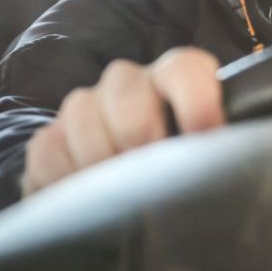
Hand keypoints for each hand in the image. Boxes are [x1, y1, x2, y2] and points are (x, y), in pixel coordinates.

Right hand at [21, 47, 223, 194]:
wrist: (131, 201)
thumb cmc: (180, 179)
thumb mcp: (205, 166)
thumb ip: (214, 160)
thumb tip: (223, 175)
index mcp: (177, 82)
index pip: (184, 69)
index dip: (195, 99)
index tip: (204, 137)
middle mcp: (130, 84)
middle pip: (125, 87)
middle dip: (139, 134)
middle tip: (152, 174)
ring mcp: (87, 107)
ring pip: (81, 111)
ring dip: (100, 161)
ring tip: (118, 195)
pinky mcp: (52, 137)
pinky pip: (48, 147)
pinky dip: (64, 179)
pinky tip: (84, 200)